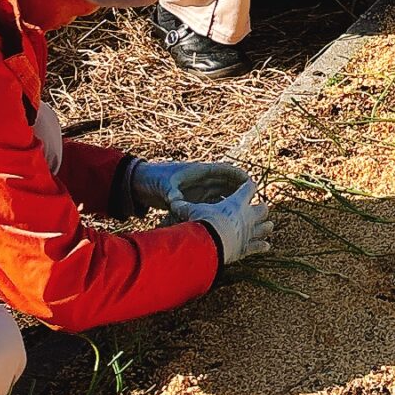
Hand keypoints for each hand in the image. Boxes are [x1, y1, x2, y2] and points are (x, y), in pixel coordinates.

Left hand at [126, 159, 250, 217]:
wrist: (140, 183)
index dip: (239, 176)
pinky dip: (221, 211)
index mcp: (198, 172)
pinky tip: (228, 223)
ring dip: (233, 203)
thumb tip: (175, 203)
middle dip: (241, 192)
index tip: (251, 183)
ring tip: (246, 215)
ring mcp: (198, 190)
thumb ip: (173, 195)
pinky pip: (212, 205)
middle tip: (255, 203)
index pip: (224, 170)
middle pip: (227, 185)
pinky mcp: (193, 200)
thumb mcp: (164, 187)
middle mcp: (202, 181)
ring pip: (222, 196)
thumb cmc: (153, 179)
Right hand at [183, 178, 272, 268]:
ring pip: (266, 228)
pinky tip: (266, 246)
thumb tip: (172, 202)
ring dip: (266, 227)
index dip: (249, 186)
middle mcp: (248, 216)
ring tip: (268, 226)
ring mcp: (250, 232)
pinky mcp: (248, 247)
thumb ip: (185, 206)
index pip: (249, 188)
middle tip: (260, 208)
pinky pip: (259, 246)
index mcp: (236, 202)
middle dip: (262, 208)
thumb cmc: (203, 223)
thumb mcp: (193, 211)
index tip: (250, 185)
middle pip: (263, 208)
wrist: (212, 243)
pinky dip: (262, 246)